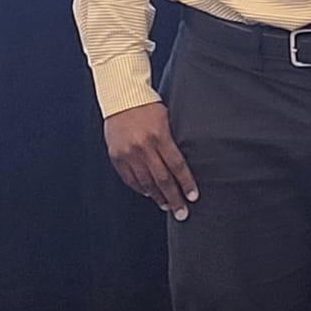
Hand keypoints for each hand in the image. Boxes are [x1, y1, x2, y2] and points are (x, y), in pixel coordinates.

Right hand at [104, 102, 198, 220]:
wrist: (121, 97)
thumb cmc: (148, 106)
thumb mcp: (166, 119)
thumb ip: (172, 141)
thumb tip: (182, 165)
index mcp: (159, 135)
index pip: (176, 165)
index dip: (186, 183)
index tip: (193, 196)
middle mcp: (143, 147)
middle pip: (162, 179)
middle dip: (174, 198)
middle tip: (182, 213)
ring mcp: (128, 153)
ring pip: (146, 182)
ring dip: (158, 197)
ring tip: (167, 205)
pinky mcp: (117, 156)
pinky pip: (130, 179)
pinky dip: (141, 188)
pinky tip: (150, 194)